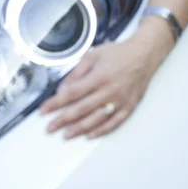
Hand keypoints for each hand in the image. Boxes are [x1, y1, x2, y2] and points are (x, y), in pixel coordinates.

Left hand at [39, 28, 167, 139]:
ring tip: (65, 134)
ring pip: (96, 119)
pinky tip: (89, 135)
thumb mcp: (93, 55)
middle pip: (81, 109)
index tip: (43, 110)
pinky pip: (114, 123)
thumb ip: (77, 72)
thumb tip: (63, 89)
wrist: (144, 55)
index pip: (72, 93)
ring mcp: (120, 101)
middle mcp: (109, 91)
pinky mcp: (129, 107)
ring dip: (79, 129)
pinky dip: (101, 131)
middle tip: (49, 128)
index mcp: (98, 77)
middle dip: (63, 120)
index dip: (55, 103)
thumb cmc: (117, 53)